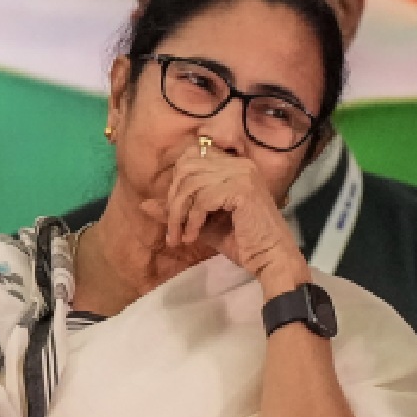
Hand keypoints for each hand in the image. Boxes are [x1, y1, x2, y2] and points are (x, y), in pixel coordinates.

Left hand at [139, 144, 303, 283]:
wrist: (272, 259)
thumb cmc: (243, 242)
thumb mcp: (203, 224)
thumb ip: (178, 211)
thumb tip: (144, 204)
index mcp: (233, 165)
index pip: (191, 157)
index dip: (176, 183)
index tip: (175, 213)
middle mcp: (239, 164)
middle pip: (187, 168)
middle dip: (174, 201)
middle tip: (174, 230)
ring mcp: (242, 174)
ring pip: (191, 184)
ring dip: (179, 214)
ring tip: (181, 237)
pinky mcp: (242, 190)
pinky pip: (203, 199)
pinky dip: (193, 220)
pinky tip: (194, 236)